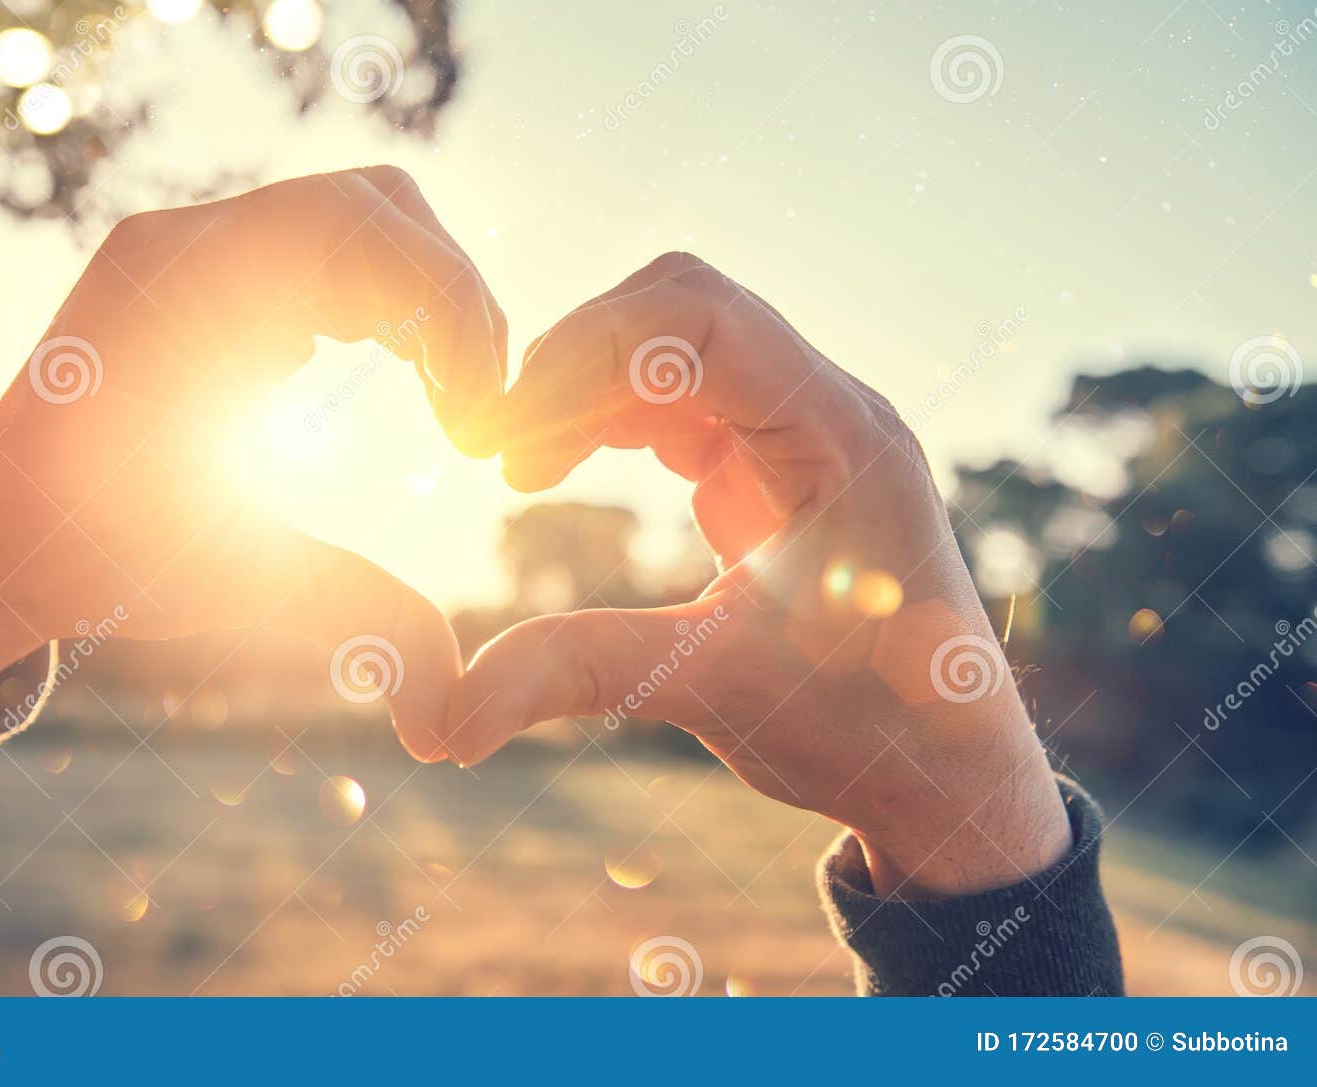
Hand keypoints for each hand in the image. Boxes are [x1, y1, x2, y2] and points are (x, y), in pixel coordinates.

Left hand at [0, 167, 505, 760]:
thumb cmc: (88, 559)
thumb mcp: (230, 585)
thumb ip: (353, 626)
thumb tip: (450, 720)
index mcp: (182, 284)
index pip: (367, 228)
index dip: (454, 313)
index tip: (474, 427)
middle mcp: (187, 242)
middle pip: (380, 207)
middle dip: (455, 306)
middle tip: (477, 416)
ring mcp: (199, 252)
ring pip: (364, 222)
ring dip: (427, 307)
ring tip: (451, 405)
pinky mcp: (212, 278)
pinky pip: (331, 253)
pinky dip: (387, 308)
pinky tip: (396, 384)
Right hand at [449, 253, 1071, 897]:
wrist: (944, 773)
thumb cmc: (861, 729)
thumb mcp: (711, 688)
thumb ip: (577, 674)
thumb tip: (440, 722)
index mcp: (839, 437)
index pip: (703, 318)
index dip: (587, 352)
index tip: (506, 432)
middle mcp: (827, 412)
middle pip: (683, 306)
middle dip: (577, 358)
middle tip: (495, 441)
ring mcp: (802, 433)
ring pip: (674, 348)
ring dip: (585, 389)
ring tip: (513, 464)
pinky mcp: (774, 467)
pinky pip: (680, 401)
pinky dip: (608, 419)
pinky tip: (553, 468)